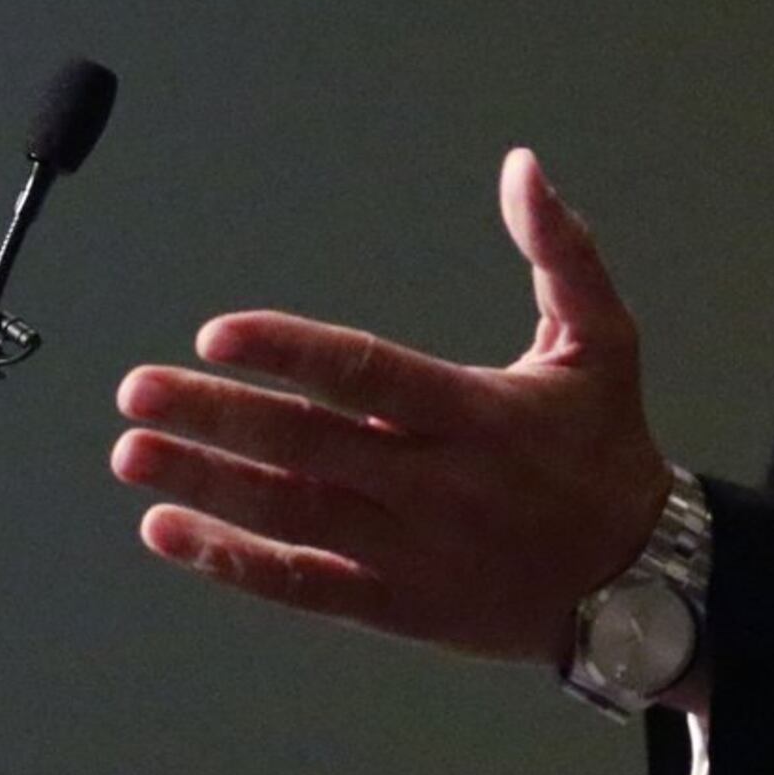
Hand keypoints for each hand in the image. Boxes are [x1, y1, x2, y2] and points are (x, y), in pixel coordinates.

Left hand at [111, 147, 672, 666]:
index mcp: (476, 414)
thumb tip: (522, 167)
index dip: (289, 353)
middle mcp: (435, 484)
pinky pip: (302, 584)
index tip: (217, 334)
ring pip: (291, 514)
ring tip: (132, 452)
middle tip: (138, 389)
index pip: (366, 374)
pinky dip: (232, 561)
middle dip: (217, 415)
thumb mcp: (604, 341)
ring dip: (204, 483)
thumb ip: (561, 250)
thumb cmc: (607, 450)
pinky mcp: (397, 606)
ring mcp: (411, 551)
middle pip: (308, 444)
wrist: (641, 585)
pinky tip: (169, 529)